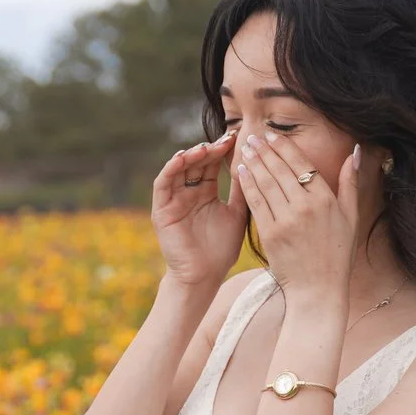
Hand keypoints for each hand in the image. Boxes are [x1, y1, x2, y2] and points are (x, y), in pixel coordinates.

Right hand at [151, 132, 247, 287]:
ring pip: (179, 169)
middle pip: (196, 163)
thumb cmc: (221, 250)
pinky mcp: (161, 209)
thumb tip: (254, 163)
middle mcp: (188, 193)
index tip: (237, 138)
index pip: (212, 165)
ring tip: (205, 148)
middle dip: (209, 149)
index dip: (223, 150)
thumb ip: (242, 191)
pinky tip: (182, 158)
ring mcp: (173, 200)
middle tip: (224, 140)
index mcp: (206, 193)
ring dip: (190, 155)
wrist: (204, 276)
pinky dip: (170, 169)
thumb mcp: (237, 214)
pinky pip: (163, 184)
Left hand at [232, 132, 361, 296]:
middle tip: (253, 137)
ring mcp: (286, 220)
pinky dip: (248, 185)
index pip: (302, 164)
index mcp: (326, 200)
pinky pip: (256, 203)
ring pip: (266, 183)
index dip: (285, 147)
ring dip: (253, 163)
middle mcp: (306, 207)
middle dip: (265, 150)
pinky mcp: (270, 234)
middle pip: (281, 170)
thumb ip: (350, 183)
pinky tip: (242, 172)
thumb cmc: (337, 254)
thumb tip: (355, 152)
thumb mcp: (351, 217)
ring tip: (245, 149)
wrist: (318, 290)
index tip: (272, 135)